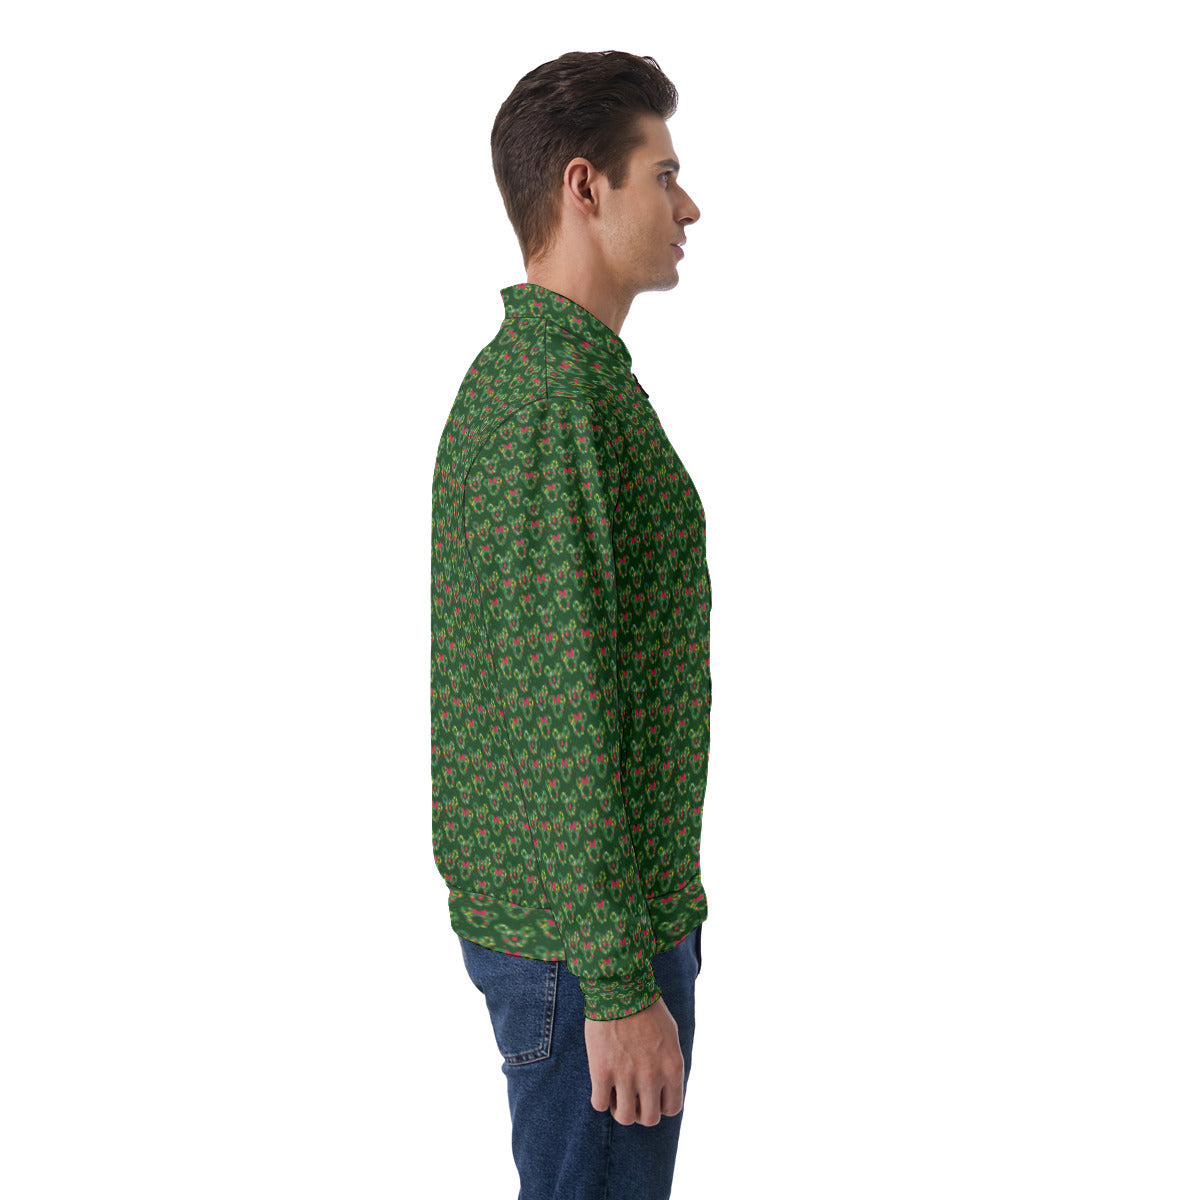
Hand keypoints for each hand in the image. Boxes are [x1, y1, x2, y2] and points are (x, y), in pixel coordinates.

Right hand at [584, 995, 684, 1126]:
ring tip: (616, 1093)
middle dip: (641, 1112)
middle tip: (632, 1098)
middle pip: (649, 1119)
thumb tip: (666, 1085)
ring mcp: (626, 1076)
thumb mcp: (671, 1035)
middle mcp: (652, 1076)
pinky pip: (600, 1104)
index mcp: (672, 1067)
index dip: (660, 1106)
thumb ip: (669, 1063)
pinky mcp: (602, 1071)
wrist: (620, 987)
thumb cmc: (646, 1007)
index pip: (672, 1109)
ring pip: (625, 1117)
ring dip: (620, 1109)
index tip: (651, 1096)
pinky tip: (601, 1085)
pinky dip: (600, 1099)